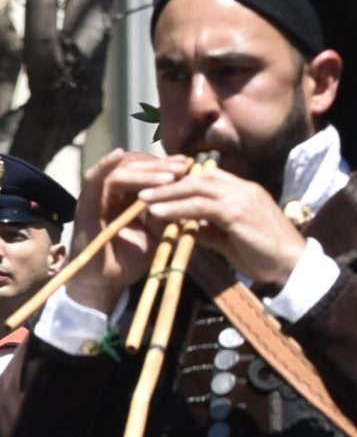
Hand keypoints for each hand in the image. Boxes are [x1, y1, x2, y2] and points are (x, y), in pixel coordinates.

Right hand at [64, 152, 194, 311]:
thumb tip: (188, 189)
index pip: (147, 171)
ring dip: (145, 171)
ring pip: (120, 171)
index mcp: (129, 196)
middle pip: (135, 166)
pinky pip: (93, 180)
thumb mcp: (158, 231)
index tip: (190, 165)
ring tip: (170, 175)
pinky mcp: (86, 204)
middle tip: (184, 166)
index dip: (167, 166)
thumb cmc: (131, 256)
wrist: (107, 282)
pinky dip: (105, 165)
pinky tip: (119, 155)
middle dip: (160, 165)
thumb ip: (168, 211)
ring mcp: (98, 197)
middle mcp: (112, 192)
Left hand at [136, 164, 310, 289]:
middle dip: (169, 182)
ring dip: (167, 192)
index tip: (160, 188)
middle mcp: (244, 189)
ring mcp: (242, 198)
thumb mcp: (231, 239)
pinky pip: (200, 206)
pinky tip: (158, 213)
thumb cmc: (265, 255)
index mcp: (245, 192)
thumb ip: (209, 229)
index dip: (183, 180)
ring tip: (144, 199)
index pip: (209, 177)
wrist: (292, 265)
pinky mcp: (237, 212)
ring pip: (197, 187)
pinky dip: (176, 207)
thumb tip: (182, 227)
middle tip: (143, 190)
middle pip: (200, 177)